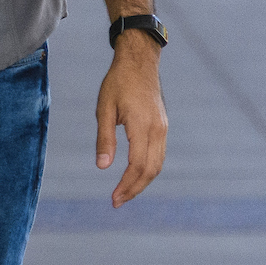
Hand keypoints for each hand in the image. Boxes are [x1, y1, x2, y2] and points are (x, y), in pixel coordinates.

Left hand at [95, 32, 167, 205]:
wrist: (139, 62)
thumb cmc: (118, 83)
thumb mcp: (104, 108)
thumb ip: (104, 138)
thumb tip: (102, 166)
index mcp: (142, 126)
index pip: (138, 165)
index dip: (127, 185)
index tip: (114, 198)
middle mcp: (158, 130)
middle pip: (151, 170)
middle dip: (135, 188)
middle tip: (117, 201)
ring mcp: (163, 128)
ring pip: (158, 164)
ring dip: (143, 182)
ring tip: (124, 193)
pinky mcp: (163, 127)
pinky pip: (158, 154)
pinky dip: (148, 169)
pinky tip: (134, 175)